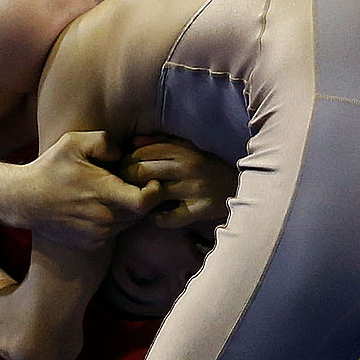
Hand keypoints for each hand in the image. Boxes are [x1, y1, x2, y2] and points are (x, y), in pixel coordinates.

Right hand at [17, 130, 163, 249]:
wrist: (22, 200)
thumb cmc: (49, 169)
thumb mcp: (72, 142)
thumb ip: (103, 141)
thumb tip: (123, 154)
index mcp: (102, 193)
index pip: (146, 201)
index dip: (155, 191)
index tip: (150, 181)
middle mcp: (103, 218)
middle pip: (141, 213)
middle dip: (141, 198)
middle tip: (127, 184)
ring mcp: (97, 234)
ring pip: (128, 224)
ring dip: (127, 210)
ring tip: (110, 195)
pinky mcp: (91, 244)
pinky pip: (114, 233)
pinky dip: (112, 221)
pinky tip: (96, 208)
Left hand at [119, 135, 235, 228]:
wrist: (240, 188)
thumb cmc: (206, 167)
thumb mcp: (187, 148)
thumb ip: (160, 142)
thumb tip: (133, 141)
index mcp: (183, 151)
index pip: (141, 153)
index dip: (125, 161)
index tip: (119, 169)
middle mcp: (189, 168)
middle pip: (142, 172)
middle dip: (125, 179)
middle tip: (121, 186)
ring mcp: (195, 189)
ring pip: (153, 194)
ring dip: (139, 198)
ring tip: (134, 199)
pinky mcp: (201, 209)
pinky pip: (168, 218)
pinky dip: (157, 218)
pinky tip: (154, 214)